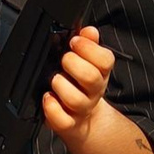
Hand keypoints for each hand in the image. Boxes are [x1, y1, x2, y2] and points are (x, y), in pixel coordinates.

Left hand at [42, 25, 114, 145]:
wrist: (83, 120)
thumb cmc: (80, 86)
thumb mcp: (88, 63)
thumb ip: (88, 44)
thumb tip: (89, 30)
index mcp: (100, 73)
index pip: (105, 60)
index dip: (88, 48)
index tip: (74, 41)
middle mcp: (93, 92)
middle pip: (90, 77)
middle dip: (72, 64)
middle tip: (63, 60)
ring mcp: (81, 109)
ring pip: (75, 99)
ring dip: (61, 85)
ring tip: (54, 80)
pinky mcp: (68, 124)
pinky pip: (62, 120)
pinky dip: (52, 108)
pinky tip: (47, 98)